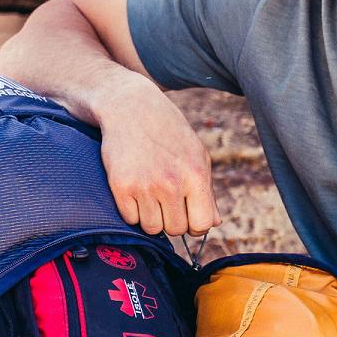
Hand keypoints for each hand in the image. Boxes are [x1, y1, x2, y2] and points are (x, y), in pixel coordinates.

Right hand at [94, 79, 220, 236]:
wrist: (130, 106)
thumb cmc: (168, 132)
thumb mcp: (196, 155)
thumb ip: (206, 192)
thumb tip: (214, 223)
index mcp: (195, 175)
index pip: (201, 225)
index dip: (194, 224)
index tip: (187, 214)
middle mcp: (171, 183)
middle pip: (175, 230)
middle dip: (171, 220)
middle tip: (165, 200)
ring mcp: (145, 186)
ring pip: (151, 228)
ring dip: (151, 217)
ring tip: (149, 194)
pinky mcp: (121, 187)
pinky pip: (130, 219)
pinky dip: (132, 210)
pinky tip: (135, 190)